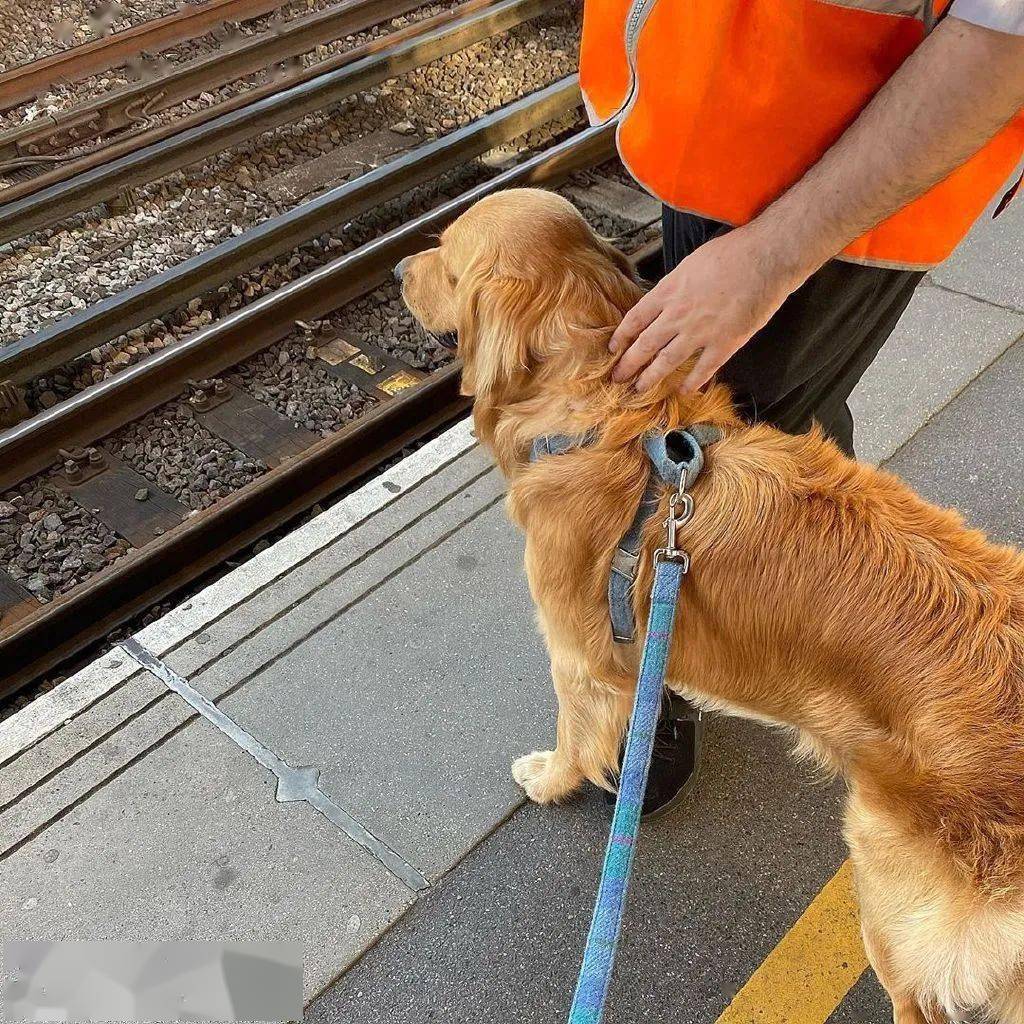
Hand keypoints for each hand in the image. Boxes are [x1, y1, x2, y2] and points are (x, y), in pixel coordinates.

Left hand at [609, 225, 806, 392]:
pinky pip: (703, 369)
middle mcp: (678, 314)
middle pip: (645, 345)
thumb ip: (675, 287)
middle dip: (628, 365)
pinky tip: (683, 391)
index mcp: (668, 291)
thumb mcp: (690, 264)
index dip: (622, 336)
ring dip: (651, 378)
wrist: (766, 257)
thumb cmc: (732, 253)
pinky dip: (692, 383)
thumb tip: (663, 301)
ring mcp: (701, 331)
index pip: (635, 319)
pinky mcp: (725, 342)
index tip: (613, 348)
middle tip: (617, 378)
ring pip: (667, 361)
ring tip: (639, 390)